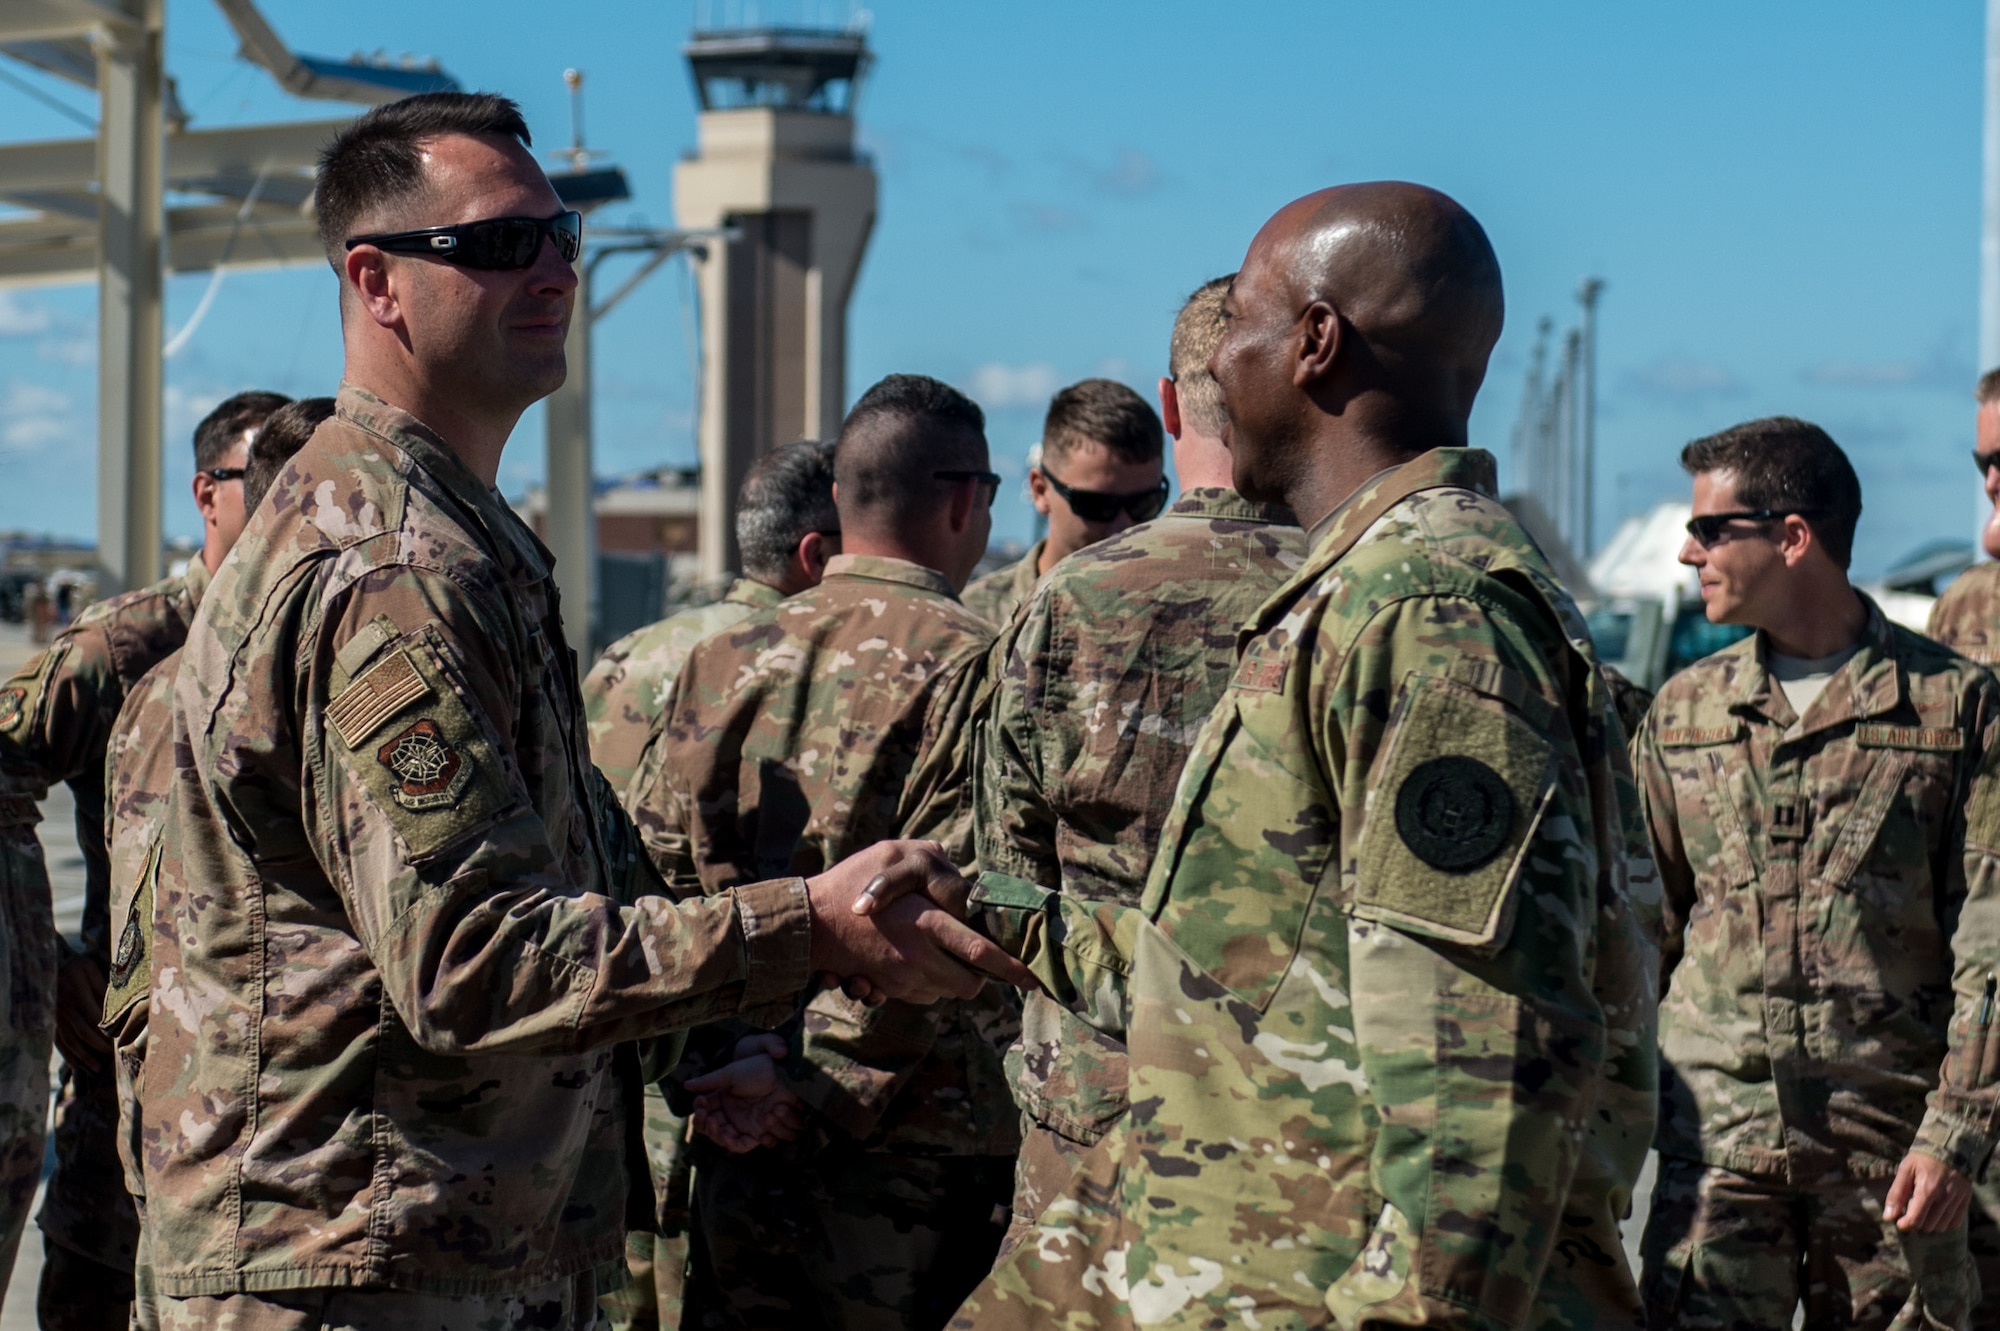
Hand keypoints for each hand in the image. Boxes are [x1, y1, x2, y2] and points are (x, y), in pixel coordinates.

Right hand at [53, 951, 111, 1075]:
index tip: (118, 1040)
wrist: (49, 966)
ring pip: (70, 1039)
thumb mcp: (90, 970)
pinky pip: (58, 1041)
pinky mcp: (51, 1022)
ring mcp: (56, 1016)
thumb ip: (102, 987)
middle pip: (82, 1030)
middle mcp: (65, 1006)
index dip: (106, 1029)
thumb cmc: (76, 967)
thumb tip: (115, 1007)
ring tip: (97, 1068)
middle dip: (97, 1045)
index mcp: (76, 991)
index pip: (94, 1015)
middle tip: (111, 1055)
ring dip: (83, 1056)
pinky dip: (67, 1054)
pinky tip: (76, 1066)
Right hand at [686, 1034, 805, 1152]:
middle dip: (708, 1127)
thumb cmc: (758, 1070)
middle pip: (713, 1133)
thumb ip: (708, 1081)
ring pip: (727, 1141)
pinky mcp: (759, 1132)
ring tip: (719, 1123)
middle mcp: (732, 1116)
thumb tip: (686, 1085)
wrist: (783, 1075)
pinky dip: (737, 1142)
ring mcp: (745, 1125)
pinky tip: (732, 1132)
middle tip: (709, 1118)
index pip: (704, 1117)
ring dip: (720, 1134)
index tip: (700, 1107)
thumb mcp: (730, 1073)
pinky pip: (744, 1145)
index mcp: (723, 1102)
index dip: (699, 1116)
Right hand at [806, 841, 1034, 1003]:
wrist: (807, 924)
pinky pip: (922, 996)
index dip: (1011, 968)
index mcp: (926, 924)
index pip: (980, 952)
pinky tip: (914, 962)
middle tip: (979, 962)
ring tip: (940, 955)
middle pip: (969, 985)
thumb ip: (929, 858)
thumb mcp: (889, 856)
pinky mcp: (888, 989)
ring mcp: (902, 979)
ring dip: (951, 980)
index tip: (1033, 978)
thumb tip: (952, 856)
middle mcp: (919, 958)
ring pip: (947, 993)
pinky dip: (927, 984)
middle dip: (980, 978)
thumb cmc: (848, 884)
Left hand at [1883, 1151, 1972, 1232]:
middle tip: (1910, 1210)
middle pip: (1928, 1226)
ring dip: (1929, 1224)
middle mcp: (1946, 1197)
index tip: (1898, 1221)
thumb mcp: (1905, 1170)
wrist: (1950, 1147)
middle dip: (1916, 1222)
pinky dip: (1943, 1222)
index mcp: (1928, 1188)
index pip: (1916, 1219)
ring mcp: (1958, 1200)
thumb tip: (1888, 1217)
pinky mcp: (1966, 1201)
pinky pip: (1954, 1223)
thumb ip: (1896, 1193)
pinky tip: (1936, 1212)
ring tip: (1923, 1210)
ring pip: (1941, 1227)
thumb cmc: (1923, 1158)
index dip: (1904, 1224)